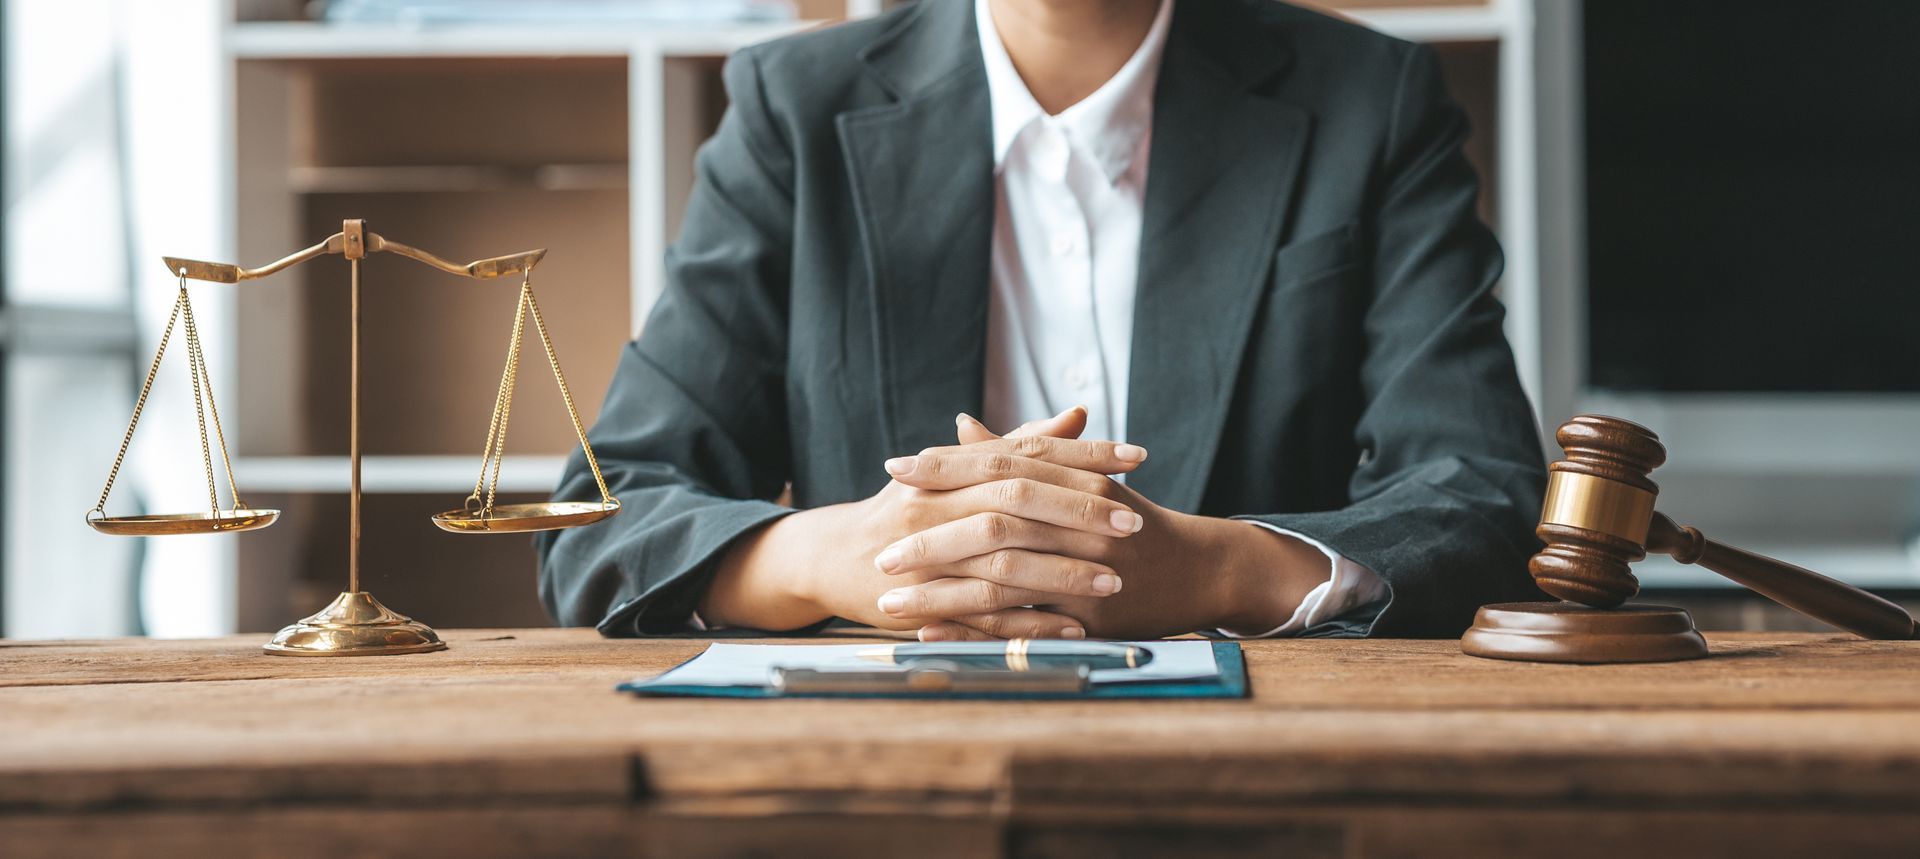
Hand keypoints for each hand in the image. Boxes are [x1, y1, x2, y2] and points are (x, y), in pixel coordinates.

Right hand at [699, 410, 1144, 633]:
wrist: (831, 557)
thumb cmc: (907, 508)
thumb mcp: (957, 470)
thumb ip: (1020, 442)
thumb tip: (1080, 414)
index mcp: (952, 469)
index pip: (1026, 452)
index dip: (1084, 454)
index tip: (1138, 457)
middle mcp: (938, 506)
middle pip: (1017, 502)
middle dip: (1079, 513)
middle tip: (1134, 523)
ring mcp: (928, 556)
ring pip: (1004, 562)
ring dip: (1062, 574)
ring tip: (1115, 582)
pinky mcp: (925, 603)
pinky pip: (984, 616)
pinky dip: (1030, 623)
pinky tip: (1074, 627)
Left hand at [878, 415, 1330, 639]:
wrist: (1199, 568)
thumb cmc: (1129, 518)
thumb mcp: (1080, 479)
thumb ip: (1020, 452)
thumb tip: (960, 425)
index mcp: (1076, 479)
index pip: (999, 465)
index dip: (945, 467)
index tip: (894, 469)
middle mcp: (1082, 521)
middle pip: (993, 523)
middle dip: (930, 538)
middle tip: (879, 552)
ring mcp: (1087, 571)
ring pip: (1000, 579)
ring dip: (939, 594)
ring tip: (886, 601)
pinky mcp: (1090, 618)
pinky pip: (1022, 626)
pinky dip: (972, 631)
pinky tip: (929, 633)